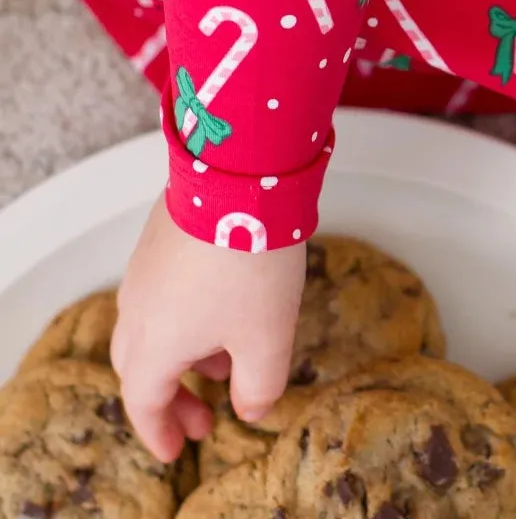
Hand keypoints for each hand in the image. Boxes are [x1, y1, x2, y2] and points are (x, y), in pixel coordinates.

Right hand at [111, 196, 305, 461]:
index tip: (177, 449)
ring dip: (182, 354)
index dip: (161, 431)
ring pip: (150, 327)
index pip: (144, 402)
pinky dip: (184, 317)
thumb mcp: (267, 339)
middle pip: (139, 367)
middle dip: (171, 397)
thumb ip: (259, 386)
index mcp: (153, 344)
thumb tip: (250, 408)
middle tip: (203, 416)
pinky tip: (224, 308)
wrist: (237, 179)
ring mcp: (144, 269)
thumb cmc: (249, 264)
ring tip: (225, 360)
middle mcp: (136, 308)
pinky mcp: (159, 238)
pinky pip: (160, 293)